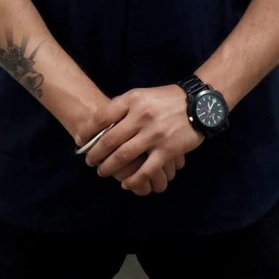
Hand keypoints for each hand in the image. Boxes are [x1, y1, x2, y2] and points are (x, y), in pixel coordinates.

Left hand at [80, 84, 204, 195]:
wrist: (199, 104)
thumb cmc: (167, 99)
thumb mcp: (143, 95)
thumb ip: (124, 107)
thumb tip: (102, 124)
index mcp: (133, 100)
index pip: (102, 116)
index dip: (87, 131)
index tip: (79, 141)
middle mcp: (141, 117)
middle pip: (109, 140)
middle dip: (95, 154)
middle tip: (89, 161)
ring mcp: (154, 135)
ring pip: (123, 157)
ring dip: (109, 167)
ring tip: (102, 172)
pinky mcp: (167, 151)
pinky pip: (145, 170)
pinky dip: (133, 180)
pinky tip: (126, 184)